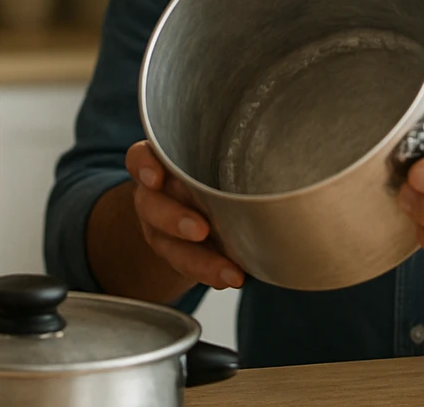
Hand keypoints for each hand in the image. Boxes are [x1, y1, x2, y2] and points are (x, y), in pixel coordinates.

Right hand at [125, 141, 244, 289]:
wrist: (199, 202)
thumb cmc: (211, 170)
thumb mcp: (214, 155)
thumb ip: (234, 150)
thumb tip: (283, 146)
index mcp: (161, 162)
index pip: (140, 158)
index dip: (144, 167)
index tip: (155, 177)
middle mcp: (156, 195)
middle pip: (151, 206)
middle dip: (173, 219)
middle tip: (201, 230)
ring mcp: (163, 227)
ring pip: (168, 245)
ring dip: (198, 261)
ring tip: (228, 272)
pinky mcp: (176, 252)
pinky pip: (187, 266)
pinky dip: (210, 272)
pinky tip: (230, 277)